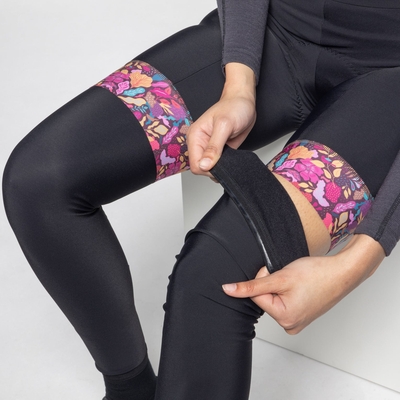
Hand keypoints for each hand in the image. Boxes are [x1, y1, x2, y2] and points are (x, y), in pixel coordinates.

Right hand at [187, 63, 256, 176]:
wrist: (244, 102)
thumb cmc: (234, 107)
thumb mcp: (224, 125)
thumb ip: (214, 147)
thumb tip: (204, 165)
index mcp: (195, 136)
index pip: (195, 164)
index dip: (207, 169)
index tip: (220, 163)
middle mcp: (200, 144)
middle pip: (201, 168)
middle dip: (214, 169)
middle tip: (227, 158)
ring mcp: (209, 148)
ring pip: (210, 169)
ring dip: (220, 168)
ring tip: (230, 156)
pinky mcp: (219, 151)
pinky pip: (219, 165)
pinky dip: (225, 166)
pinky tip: (232, 158)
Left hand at [222, 234, 384, 333]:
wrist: (342, 272)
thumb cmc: (317, 274)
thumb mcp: (279, 277)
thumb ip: (251, 285)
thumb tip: (227, 290)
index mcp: (284, 319)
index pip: (256, 295)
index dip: (264, 278)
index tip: (279, 272)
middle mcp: (290, 326)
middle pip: (265, 298)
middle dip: (272, 283)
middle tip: (290, 277)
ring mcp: (297, 322)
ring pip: (274, 298)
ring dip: (280, 286)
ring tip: (297, 282)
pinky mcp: (302, 316)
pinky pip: (285, 301)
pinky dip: (288, 291)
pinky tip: (300, 287)